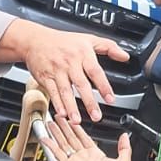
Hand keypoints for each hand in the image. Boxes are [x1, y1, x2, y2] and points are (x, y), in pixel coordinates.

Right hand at [4, 20, 128, 123]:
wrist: (36, 40)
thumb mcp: (88, 39)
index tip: (110, 99)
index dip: (103, 86)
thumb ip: (108, 47)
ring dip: (71, 106)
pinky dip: (57, 103)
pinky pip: (52, 91)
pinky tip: (62, 113)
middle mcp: (70, 63)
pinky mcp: (45, 77)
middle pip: (81, 84)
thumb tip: (125, 56)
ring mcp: (57, 70)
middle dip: (89, 102)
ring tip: (77, 120)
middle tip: (96, 116)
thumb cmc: (63, 41)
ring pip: (65, 90)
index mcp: (83, 54)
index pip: (95, 72)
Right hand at [45, 118, 131, 160]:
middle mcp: (84, 157)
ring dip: (57, 132)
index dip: (77, 128)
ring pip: (63, 142)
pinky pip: (57, 153)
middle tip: (59, 117)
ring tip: (51, 122)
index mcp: (95, 155)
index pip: (84, 137)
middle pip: (71, 137)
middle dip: (64, 127)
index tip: (73, 120)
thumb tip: (125, 136)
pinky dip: (50, 145)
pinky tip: (45, 137)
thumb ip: (125, 147)